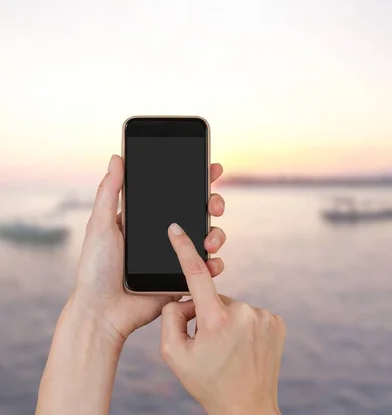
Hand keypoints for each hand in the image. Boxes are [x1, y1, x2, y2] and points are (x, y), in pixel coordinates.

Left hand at [71, 155, 226, 345]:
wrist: (103, 312)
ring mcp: (177, 256)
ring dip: (217, 234)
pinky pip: (206, 268)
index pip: (176, 193)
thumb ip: (109, 192)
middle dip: (214, 204)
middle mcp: (167, 235)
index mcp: (148, 219)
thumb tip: (117, 158)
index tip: (213, 168)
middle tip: (214, 204)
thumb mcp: (100, 226)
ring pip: (209, 238)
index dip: (197, 179)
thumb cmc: (96, 269)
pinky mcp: (183, 278)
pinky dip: (214, 264)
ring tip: (209, 241)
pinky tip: (211, 263)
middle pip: (200, 212)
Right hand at [160, 223, 285, 414]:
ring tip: (228, 349)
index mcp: (216, 319)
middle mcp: (243, 312)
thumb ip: (170, 318)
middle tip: (208, 343)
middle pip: (215, 299)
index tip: (176, 229)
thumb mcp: (174, 355)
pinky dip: (244, 326)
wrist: (247, 406)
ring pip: (234, 307)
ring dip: (227, 321)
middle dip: (206, 313)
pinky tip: (244, 347)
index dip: (184, 249)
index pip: (196, 274)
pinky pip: (251, 314)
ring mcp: (263, 316)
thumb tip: (182, 298)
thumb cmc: (208, 383)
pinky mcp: (276, 322)